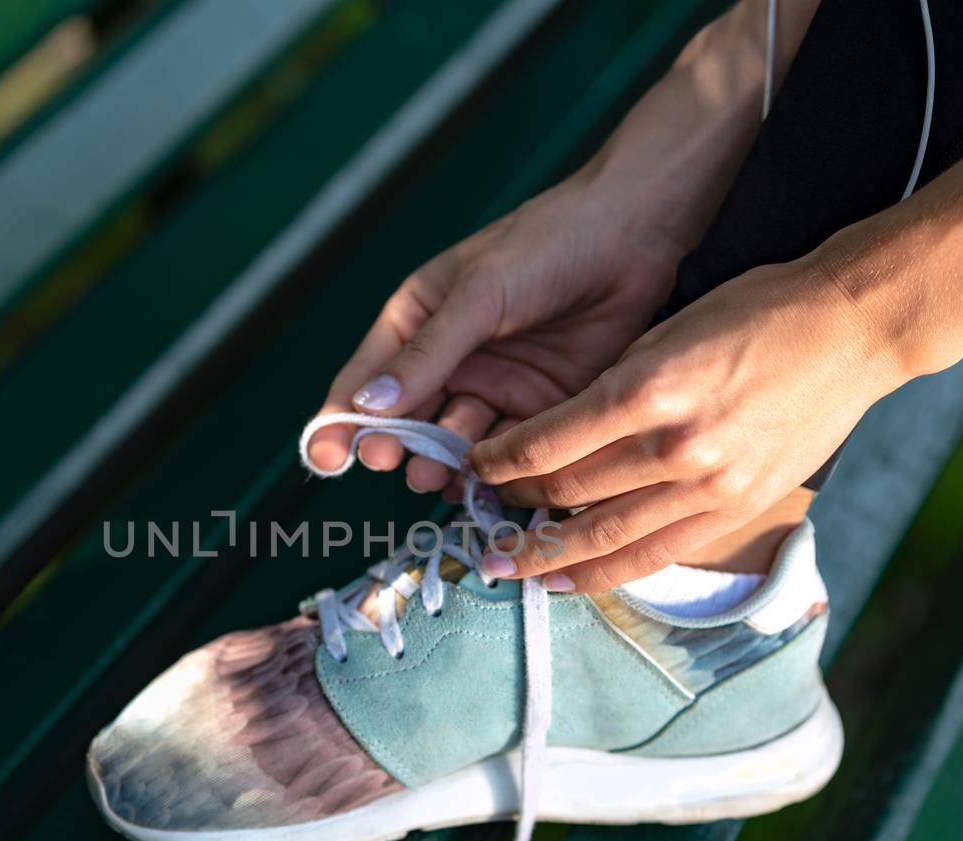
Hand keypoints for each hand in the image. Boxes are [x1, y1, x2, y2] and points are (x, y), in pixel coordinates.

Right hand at [305, 178, 684, 493]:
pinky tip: (488, 485)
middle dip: (399, 448)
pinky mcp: (541, 408)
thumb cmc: (548, 243)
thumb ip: (427, 354)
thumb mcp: (478, 294)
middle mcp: (450, 360)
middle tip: (396, 465)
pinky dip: (497, 472)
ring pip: (455, 443)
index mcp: (418, 322)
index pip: (365, 380)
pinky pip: (509, 451)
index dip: (341, 421)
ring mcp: (495, 387)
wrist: (636, 234)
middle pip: (408, 421)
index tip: (326, 458)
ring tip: (440, 478)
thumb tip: (364, 408)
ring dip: (445, 464)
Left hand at [470, 258, 911, 589]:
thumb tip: (556, 435)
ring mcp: (708, 484)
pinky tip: (567, 582)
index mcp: (647, 387)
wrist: (852, 327)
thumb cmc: (756, 311)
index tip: (475, 465)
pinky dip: (604, 572)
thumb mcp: (666, 330)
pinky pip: (655, 554)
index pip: (547, 442)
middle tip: (477, 516)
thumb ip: (613, 387)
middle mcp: (673, 444)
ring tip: (502, 568)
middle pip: (566, 490)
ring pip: (603, 536)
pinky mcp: (737, 508)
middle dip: (513, 507)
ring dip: (544, 557)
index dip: (499, 462)